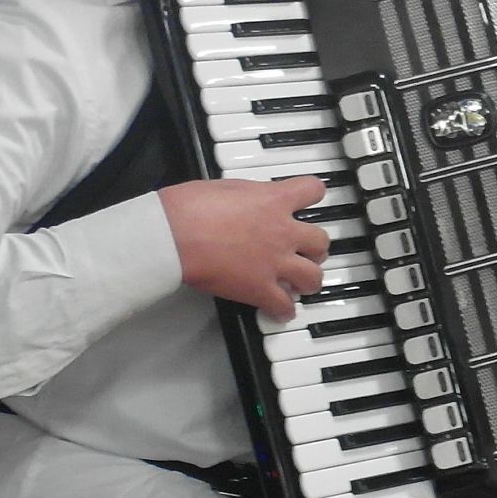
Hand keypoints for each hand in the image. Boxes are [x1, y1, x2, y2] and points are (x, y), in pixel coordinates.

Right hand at [162, 176, 328, 321]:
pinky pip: (285, 307)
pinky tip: (280, 310)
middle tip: (306, 251)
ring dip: (308, 280)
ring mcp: (275, 262)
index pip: (314, 190)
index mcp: (274, 200)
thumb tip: (249, 202)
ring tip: (300, 282)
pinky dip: (284, 311)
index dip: (312, 195)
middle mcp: (282, 231)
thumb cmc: (190, 207)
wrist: (175, 234)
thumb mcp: (227, 186)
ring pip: (314, 277)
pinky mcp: (259, 288)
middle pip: (320, 241)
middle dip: (315, 248)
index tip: (308, 200)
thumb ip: (249, 196)